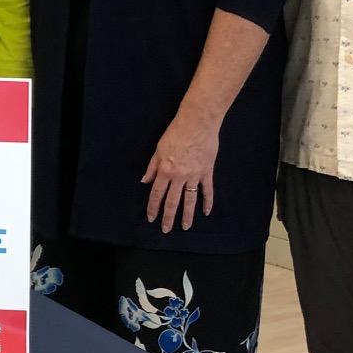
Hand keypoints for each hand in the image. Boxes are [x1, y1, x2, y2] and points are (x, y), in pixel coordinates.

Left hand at [142, 111, 219, 233]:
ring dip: (187, 215)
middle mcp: (179, 176)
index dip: (153, 207)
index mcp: (165, 170)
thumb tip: (145, 182)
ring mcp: (194, 175)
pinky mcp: (207, 171)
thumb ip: (152, 167)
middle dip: (168, 217)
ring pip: (190, 199)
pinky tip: (206, 212)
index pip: (157, 194)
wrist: (197, 123)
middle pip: (172, 201)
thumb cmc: (175, 133)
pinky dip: (207, 201)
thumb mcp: (158, 149)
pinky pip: (207, 190)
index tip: (151, 218)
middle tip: (166, 229)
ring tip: (185, 227)